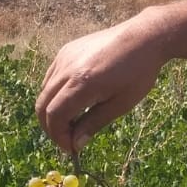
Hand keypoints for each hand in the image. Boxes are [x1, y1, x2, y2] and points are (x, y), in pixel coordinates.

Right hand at [36, 16, 167, 152]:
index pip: (54, 115)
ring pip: (44, 91)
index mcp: (81, 83)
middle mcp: (67, 69)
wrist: (144, 37)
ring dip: (52, 110)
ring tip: (73, 121)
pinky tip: (74, 100)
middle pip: (42, 105)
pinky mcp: (66, 50)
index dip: (58, 136)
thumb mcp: (120, 104)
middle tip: (67, 140)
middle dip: (51, 127)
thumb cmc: (138, 73)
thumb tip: (75, 144)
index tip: (70, 148)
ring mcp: (64, 57)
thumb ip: (93, 124)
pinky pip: (51, 77)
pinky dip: (55, 93)